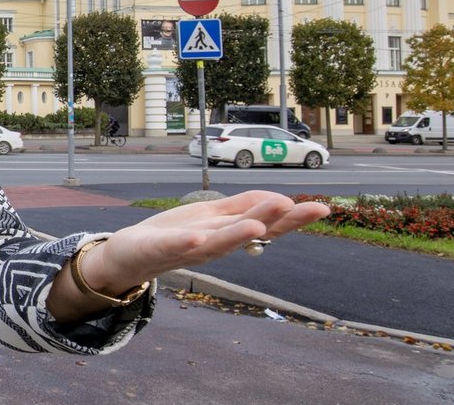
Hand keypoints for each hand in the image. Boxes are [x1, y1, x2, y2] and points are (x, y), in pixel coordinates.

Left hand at [84, 190, 330, 293]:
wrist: (131, 255)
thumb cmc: (175, 234)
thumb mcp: (211, 216)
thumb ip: (241, 207)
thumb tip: (280, 198)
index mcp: (227, 233)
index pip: (264, 224)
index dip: (293, 218)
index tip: (322, 208)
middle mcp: (213, 244)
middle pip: (246, 233)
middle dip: (273, 221)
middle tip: (301, 208)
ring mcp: (186, 249)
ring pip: (216, 242)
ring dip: (236, 235)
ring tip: (257, 226)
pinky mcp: (158, 249)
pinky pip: (174, 247)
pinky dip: (186, 243)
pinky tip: (198, 237)